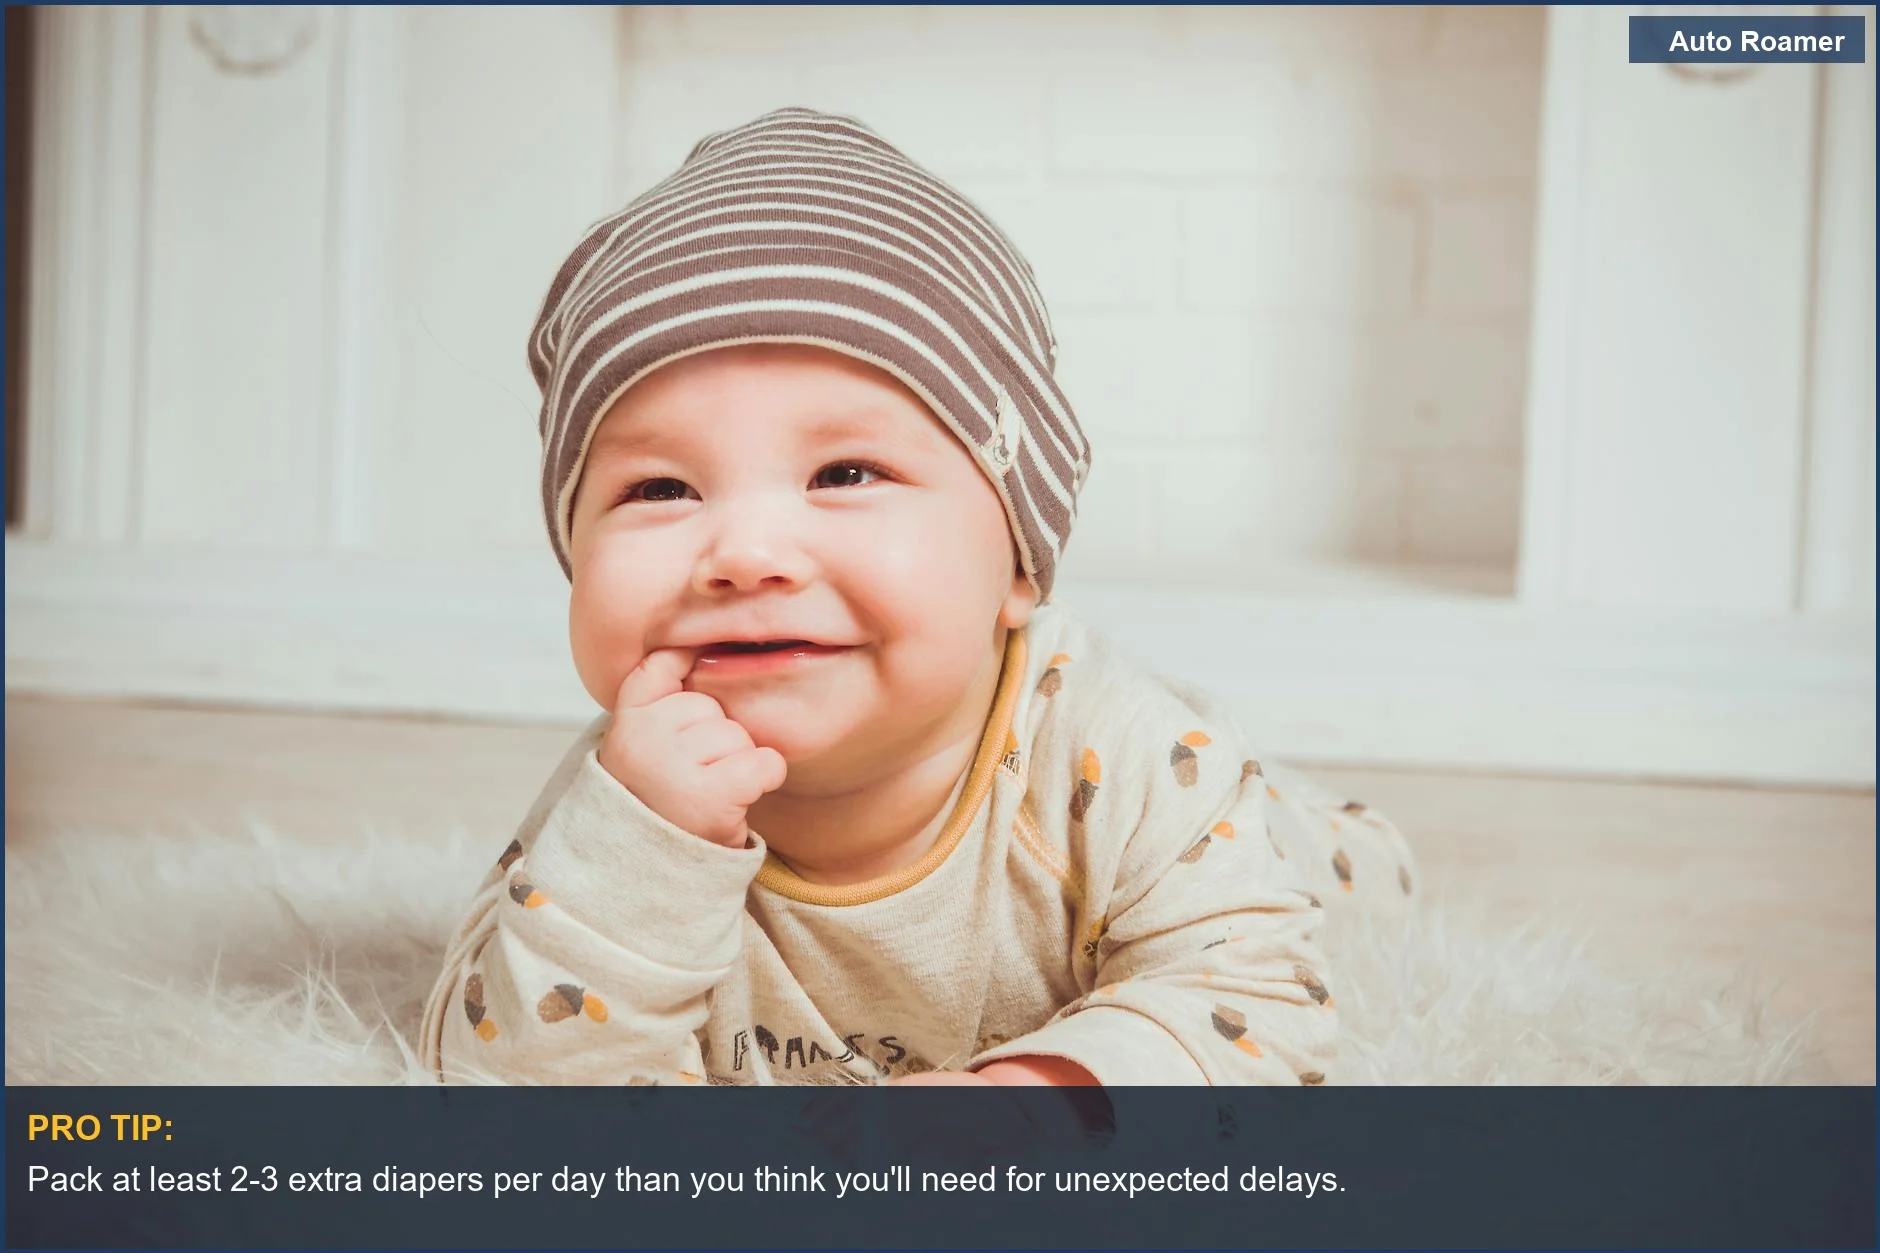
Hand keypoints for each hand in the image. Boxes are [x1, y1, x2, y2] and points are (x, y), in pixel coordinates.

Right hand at [597, 648, 787, 846]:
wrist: (652, 871)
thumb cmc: (658, 800)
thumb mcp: (641, 745)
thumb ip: (657, 697)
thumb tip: (695, 644)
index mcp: (625, 722)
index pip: (660, 666)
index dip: (683, 667)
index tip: (690, 688)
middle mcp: (644, 739)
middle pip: (711, 706)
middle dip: (715, 739)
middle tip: (694, 778)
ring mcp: (675, 766)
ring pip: (738, 735)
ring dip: (736, 764)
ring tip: (709, 793)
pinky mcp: (711, 795)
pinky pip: (763, 762)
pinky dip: (765, 777)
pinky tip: (742, 797)